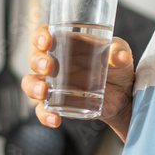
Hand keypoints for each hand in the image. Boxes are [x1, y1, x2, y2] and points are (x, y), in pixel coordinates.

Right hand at [20, 25, 135, 139]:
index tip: (46, 41)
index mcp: (66, 44)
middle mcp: (55, 63)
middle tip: (48, 67)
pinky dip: (44, 115)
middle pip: (35, 58)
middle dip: (37, 62)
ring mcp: (54, 85)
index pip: (44, 35)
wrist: (123, 97)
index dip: (40, 36)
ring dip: (33, 87)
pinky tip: (55, 119)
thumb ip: (120, 52)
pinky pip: (43, 110)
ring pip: (31, 83)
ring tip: (43, 92)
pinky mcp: (57, 104)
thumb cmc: (117, 68)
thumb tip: (120, 56)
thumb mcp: (121, 56)